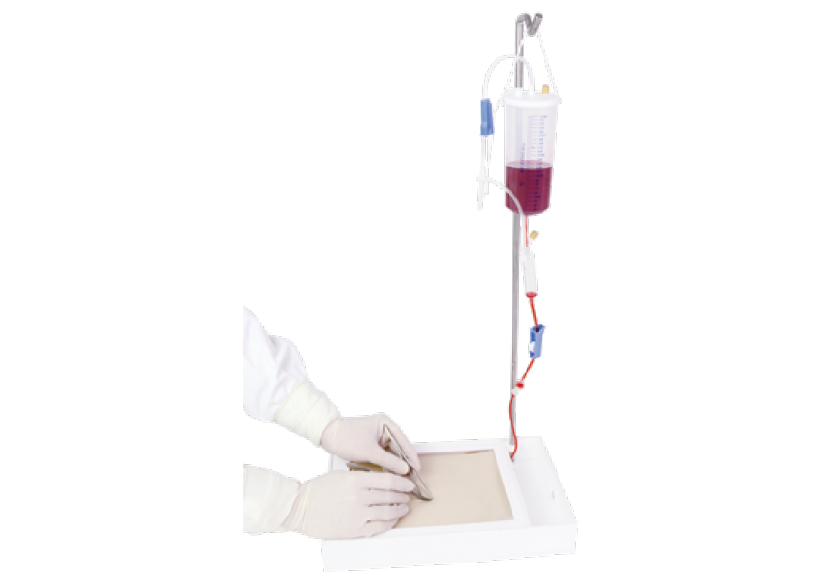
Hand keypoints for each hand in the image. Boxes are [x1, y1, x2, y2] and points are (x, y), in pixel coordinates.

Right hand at [283, 471, 413, 538]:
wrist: (300, 508)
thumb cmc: (318, 489)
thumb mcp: (340, 475)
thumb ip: (361, 477)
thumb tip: (382, 481)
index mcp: (354, 480)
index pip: (387, 480)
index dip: (401, 482)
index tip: (408, 484)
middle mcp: (358, 497)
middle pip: (389, 496)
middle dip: (402, 496)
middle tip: (408, 496)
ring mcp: (356, 515)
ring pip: (387, 512)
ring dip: (399, 510)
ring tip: (404, 508)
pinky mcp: (353, 530)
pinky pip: (378, 527)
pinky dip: (389, 523)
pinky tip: (393, 520)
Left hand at [320, 414, 420, 474]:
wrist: (327, 436)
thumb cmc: (346, 438)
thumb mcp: (369, 451)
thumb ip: (389, 461)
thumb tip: (405, 470)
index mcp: (385, 423)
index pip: (403, 440)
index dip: (411, 455)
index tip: (417, 467)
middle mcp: (383, 428)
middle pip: (398, 447)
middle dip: (403, 462)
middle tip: (411, 476)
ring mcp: (377, 436)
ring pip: (391, 453)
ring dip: (395, 464)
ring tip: (402, 477)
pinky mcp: (372, 444)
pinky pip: (383, 455)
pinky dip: (386, 464)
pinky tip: (390, 474)